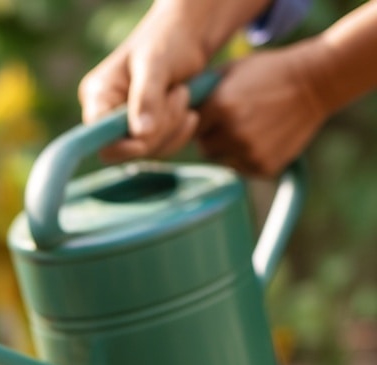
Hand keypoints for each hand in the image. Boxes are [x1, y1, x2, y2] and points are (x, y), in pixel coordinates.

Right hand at [78, 2, 211, 161]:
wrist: (190, 35)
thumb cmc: (169, 39)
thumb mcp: (157, 63)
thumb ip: (147, 98)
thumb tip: (141, 136)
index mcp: (98, 95)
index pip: (97, 136)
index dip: (121, 144)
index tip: (148, 134)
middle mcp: (105, 114)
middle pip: (123, 148)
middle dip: (157, 129)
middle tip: (179, 94)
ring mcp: (125, 126)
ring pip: (146, 150)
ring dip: (172, 127)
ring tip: (184, 93)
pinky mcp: (145, 133)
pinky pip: (160, 150)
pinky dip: (178, 134)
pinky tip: (190, 113)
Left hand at [196, 45, 328, 175]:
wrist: (316, 81)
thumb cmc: (268, 72)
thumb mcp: (230, 72)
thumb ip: (201, 92)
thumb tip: (171, 111)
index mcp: (219, 107)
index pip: (189, 129)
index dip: (199, 122)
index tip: (212, 115)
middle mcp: (231, 133)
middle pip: (204, 148)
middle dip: (213, 138)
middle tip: (235, 122)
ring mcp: (248, 152)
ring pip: (222, 161)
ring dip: (230, 150)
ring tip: (251, 129)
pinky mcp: (264, 167)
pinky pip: (243, 169)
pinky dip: (249, 159)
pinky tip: (265, 138)